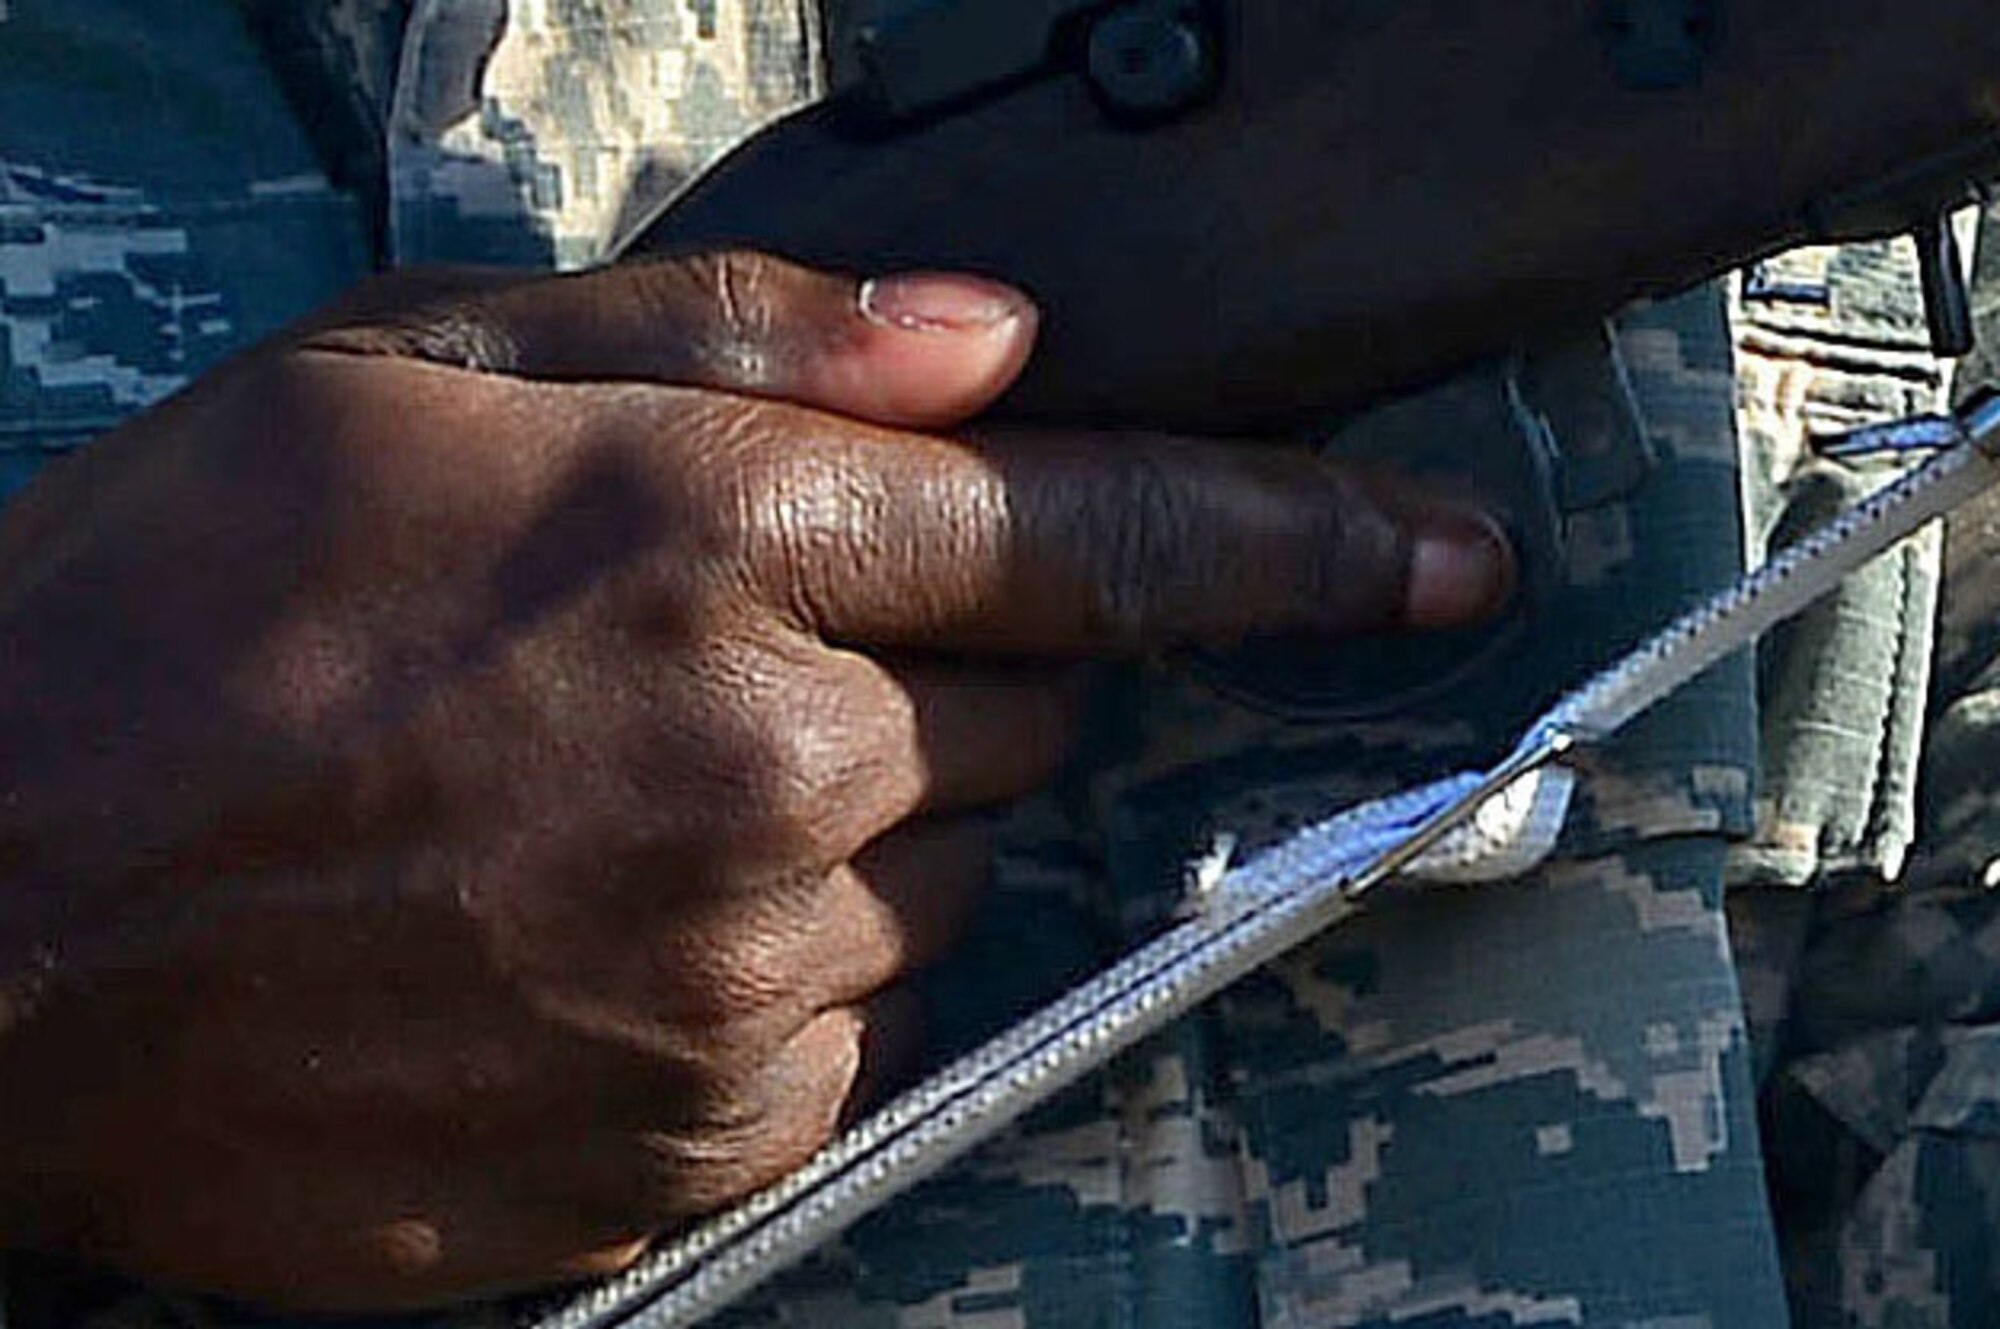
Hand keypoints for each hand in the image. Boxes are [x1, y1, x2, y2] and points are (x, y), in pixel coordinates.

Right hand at [0, 253, 1509, 1309]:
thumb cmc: (176, 610)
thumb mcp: (420, 371)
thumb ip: (744, 335)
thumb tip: (992, 339)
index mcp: (719, 544)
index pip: (1107, 533)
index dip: (1304, 536)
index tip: (1446, 552)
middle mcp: (772, 777)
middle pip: (1027, 726)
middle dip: (927, 679)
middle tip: (700, 658)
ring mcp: (746, 985)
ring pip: (943, 883)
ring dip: (837, 827)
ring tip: (600, 800)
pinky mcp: (703, 1138)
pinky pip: (850, 1027)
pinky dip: (773, 968)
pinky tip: (583, 925)